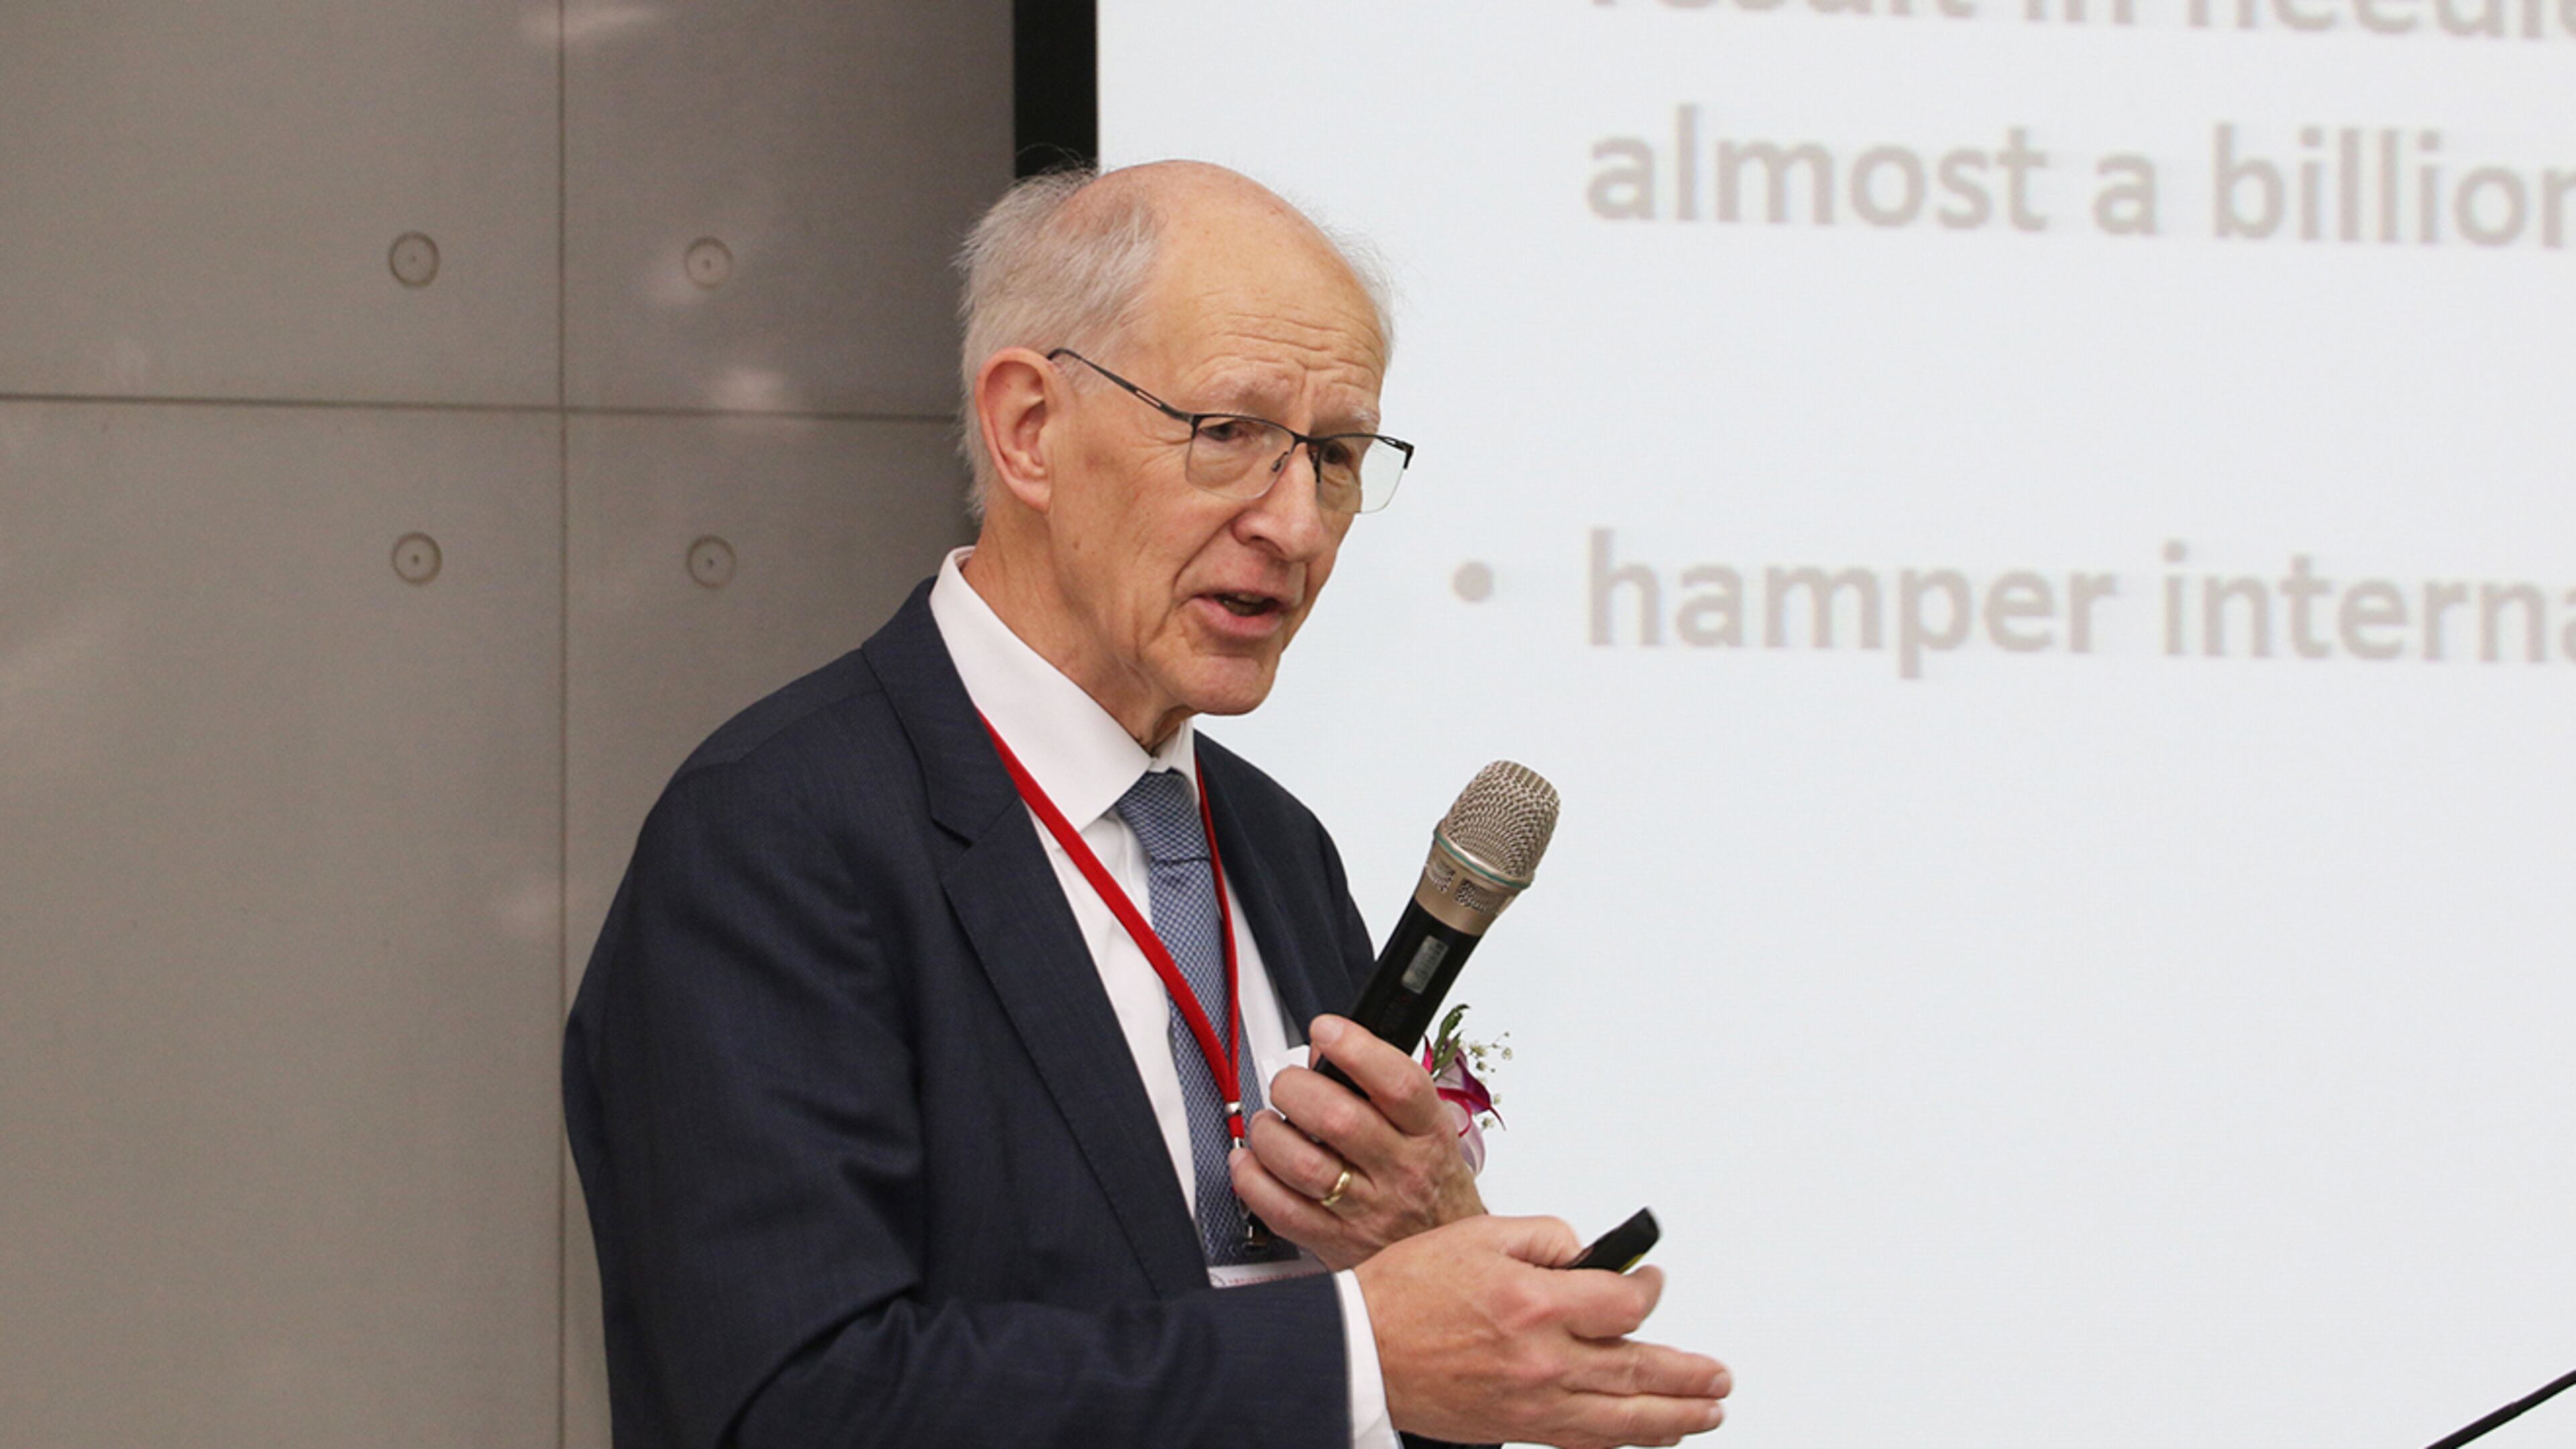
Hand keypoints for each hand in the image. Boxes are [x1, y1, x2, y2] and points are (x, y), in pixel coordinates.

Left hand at [1229, 1014, 1484, 1268]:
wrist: (1451, 1261)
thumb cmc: (1433, 1185)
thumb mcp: (1428, 1128)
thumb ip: (1380, 1088)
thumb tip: (1323, 1053)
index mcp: (1428, 1134)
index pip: (1398, 1083)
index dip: (1356, 1048)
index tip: (1327, 1030)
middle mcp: (1401, 1173)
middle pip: (1337, 1119)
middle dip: (1296, 1088)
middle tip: (1288, 1084)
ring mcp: (1367, 1212)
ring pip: (1301, 1165)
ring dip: (1269, 1134)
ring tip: (1269, 1124)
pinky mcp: (1335, 1244)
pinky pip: (1280, 1210)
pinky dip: (1253, 1179)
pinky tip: (1253, 1163)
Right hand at [1356, 1214, 1732, 1448]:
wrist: (1360, 1349)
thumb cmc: (1408, 1292)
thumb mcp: (1480, 1236)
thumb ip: (1545, 1238)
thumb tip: (1589, 1253)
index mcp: (1536, 1302)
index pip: (1624, 1303)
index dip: (1650, 1290)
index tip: (1653, 1281)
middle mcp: (1543, 1358)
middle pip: (1638, 1369)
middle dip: (1689, 1373)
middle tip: (1720, 1375)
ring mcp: (1534, 1402)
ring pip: (1623, 1418)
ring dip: (1675, 1416)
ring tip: (1708, 1411)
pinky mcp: (1519, 1428)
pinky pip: (1586, 1441)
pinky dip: (1624, 1440)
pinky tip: (1647, 1436)